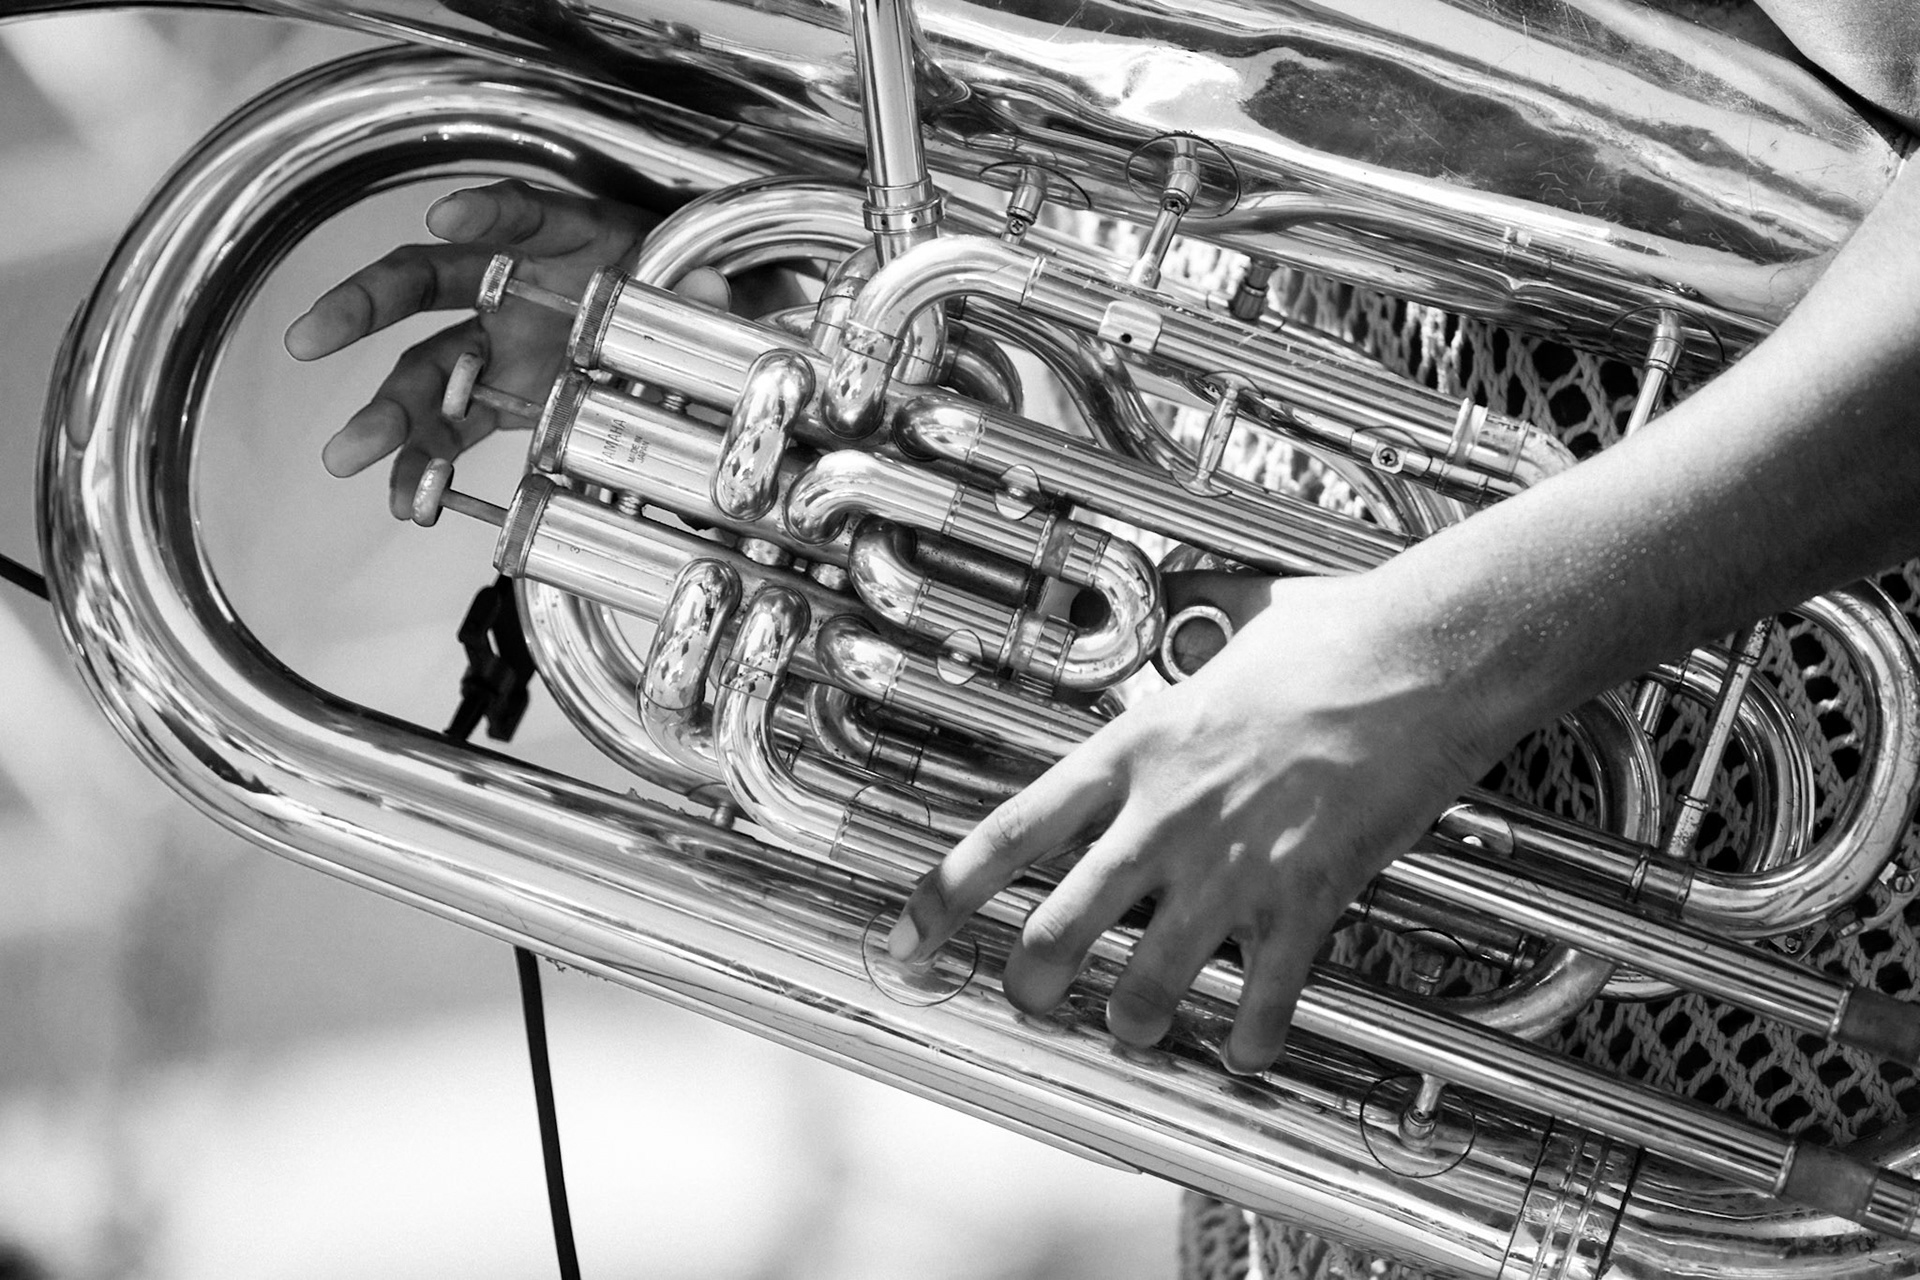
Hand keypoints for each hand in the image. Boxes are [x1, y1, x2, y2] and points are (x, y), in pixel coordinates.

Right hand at [284, 180, 714, 517]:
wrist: (698, 334)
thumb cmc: (691, 293)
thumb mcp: (712, 287)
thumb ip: (708, 292)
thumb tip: (713, 288)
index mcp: (570, 241)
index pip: (521, 215)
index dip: (486, 215)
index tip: (447, 219)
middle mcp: (518, 286)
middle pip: (430, 281)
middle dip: (369, 305)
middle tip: (314, 335)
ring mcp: (503, 345)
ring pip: (425, 366)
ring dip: (385, 411)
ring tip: (346, 453)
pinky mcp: (502, 399)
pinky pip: (451, 430)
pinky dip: (426, 466)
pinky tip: (407, 500)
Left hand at [888, 568, 1502, 1072]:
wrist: (1429, 657)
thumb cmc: (1338, 635)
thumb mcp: (1231, 626)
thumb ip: (1189, 645)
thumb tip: (1186, 615)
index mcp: (1132, 748)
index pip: (1006, 835)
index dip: (943, 900)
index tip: (911, 939)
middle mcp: (1165, 818)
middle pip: (1055, 936)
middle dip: (1027, 988)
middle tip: (1029, 1001)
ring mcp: (1232, 868)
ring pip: (1143, 991)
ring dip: (1130, 1024)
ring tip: (1133, 1027)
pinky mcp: (1306, 901)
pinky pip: (1260, 1006)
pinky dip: (1245, 1043)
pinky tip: (1242, 1045)